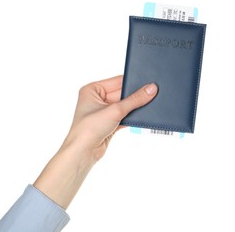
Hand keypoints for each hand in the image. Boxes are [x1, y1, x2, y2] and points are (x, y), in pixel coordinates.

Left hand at [34, 75, 157, 208]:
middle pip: (122, 94)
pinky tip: (142, 117)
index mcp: (92, 89)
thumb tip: (150, 89)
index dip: (132, 82)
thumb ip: (134, 100)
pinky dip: (132, 117)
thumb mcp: (114, 110)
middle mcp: (96, 99)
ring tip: (148, 105)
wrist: (83, 152)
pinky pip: (124, 116)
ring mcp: (103, 112)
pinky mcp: (109, 123)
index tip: (148, 82)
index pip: (116, 81)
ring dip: (134, 108)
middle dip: (135, 96)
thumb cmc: (88, 129)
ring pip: (124, 106)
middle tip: (152, 94)